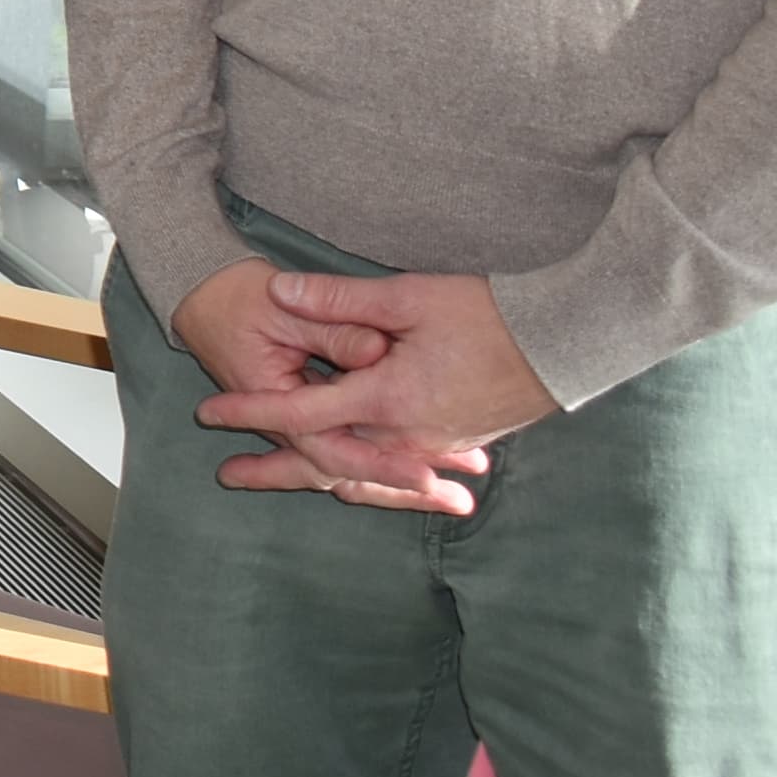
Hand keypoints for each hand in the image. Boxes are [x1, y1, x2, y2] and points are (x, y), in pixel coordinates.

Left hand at [199, 266, 547, 513]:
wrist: (568, 343)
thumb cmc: (491, 313)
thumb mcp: (409, 297)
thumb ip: (340, 301)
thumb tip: (280, 293)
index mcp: (388, 398)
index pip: (303, 412)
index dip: (252, 412)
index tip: (209, 413)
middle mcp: (406, 435)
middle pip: (325, 461)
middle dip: (273, 467)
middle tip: (225, 475)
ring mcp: (433, 446)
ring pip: (362, 475)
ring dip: (317, 478)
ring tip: (276, 482)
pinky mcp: (455, 444)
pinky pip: (397, 474)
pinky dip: (366, 481)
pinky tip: (350, 484)